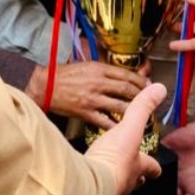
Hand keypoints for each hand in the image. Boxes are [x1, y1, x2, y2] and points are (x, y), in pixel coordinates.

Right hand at [26, 60, 149, 128]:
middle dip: (142, 95)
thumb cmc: (64, 75)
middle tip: (150, 100)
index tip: (148, 85)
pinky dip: (117, 126)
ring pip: (120, 105)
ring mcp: (92, 99)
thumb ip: (104, 70)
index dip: (140, 81)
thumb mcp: (86, 65)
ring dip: (134, 111)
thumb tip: (123, 75)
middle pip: (127, 89)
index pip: (126, 74)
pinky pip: (106, 121)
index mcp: (98, 69)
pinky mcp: (85, 113)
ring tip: (142, 115)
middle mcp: (98, 83)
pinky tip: (126, 129)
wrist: (44, 87)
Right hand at [85, 83, 166, 194]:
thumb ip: (142, 108)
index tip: (157, 167)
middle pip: (134, 182)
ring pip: (115, 189)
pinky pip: (92, 190)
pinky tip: (86, 179)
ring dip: (113, 182)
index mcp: (136, 166)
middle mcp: (124, 183)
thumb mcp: (130, 127)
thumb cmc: (113, 160)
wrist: (88, 184)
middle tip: (133, 174)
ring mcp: (107, 192)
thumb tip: (159, 90)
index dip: (154, 166)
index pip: (151, 166)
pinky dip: (91, 185)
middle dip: (135, 178)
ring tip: (107, 176)